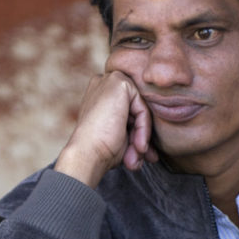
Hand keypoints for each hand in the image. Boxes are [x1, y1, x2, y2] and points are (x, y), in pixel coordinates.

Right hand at [53, 71, 154, 186]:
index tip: (138, 156)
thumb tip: (151, 144)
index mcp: (100, 94)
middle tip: (138, 158)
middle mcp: (103, 83)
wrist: (87, 154)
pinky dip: (143, 129)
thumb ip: (135, 128)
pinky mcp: (119, 82)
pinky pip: (143, 107)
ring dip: (142, 136)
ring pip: (141, 109)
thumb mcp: (121, 136)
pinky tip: (138, 145)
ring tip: (137, 156)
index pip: (129, 111)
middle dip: (140, 135)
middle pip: (136, 109)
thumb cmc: (100, 149)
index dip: (136, 134)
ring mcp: (110, 80)